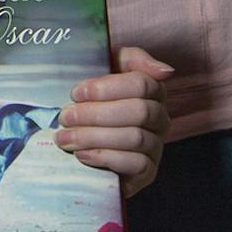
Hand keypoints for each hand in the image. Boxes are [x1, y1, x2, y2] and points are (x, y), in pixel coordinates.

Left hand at [57, 45, 173, 196]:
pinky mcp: (148, 173)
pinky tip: (82, 155)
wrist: (80, 136)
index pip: (142, 83)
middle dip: (96, 114)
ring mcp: (156, 146)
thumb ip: (132, 59)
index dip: (106, 88)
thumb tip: (166, 71)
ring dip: (94, 137)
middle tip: (65, 117)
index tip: (75, 93)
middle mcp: (160, 118)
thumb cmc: (92, 96)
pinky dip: (105, 158)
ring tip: (65, 138)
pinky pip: (137, 165)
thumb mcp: (105, 67)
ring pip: (136, 138)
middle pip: (139, 112)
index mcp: (153, 89)